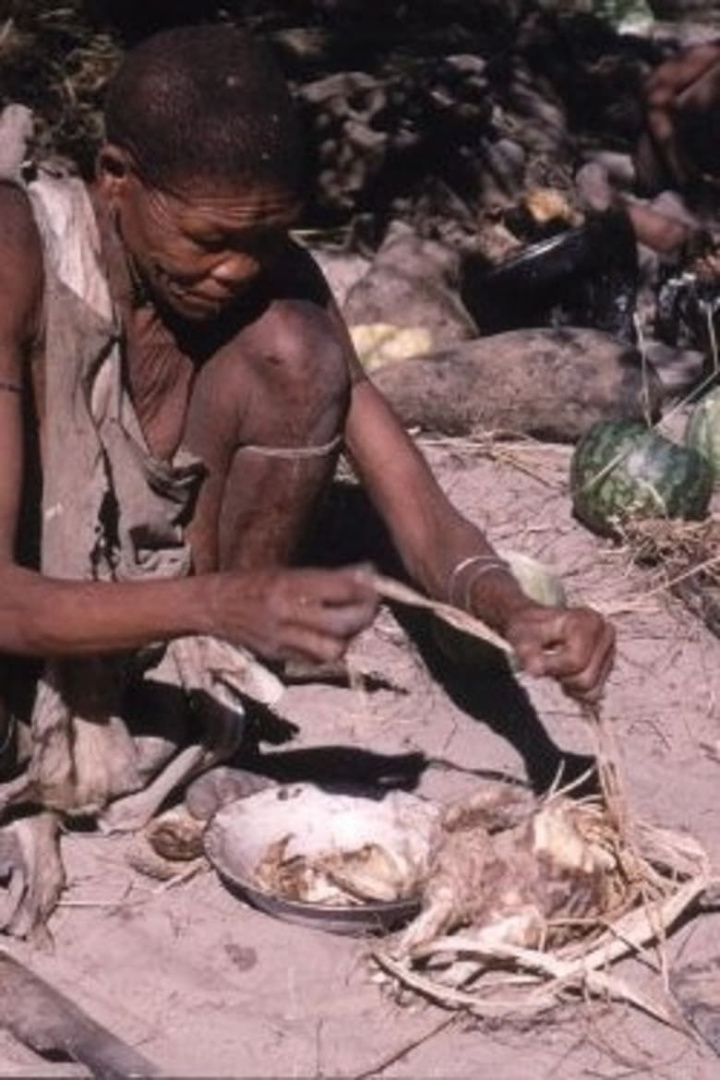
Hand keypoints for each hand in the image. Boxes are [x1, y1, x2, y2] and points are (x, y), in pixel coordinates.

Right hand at [210, 563, 377, 663]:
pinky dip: (326, 650)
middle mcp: (285, 612)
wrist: (211, 605)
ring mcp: (281, 638)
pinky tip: (326, 637)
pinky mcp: (276, 655)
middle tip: (369, 609)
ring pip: (331, 650)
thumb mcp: (288, 571)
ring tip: (347, 626)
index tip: (375, 590)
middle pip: (341, 624)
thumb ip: (329, 576)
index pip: (341, 590)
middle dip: (363, 618)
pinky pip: (313, 660)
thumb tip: (368, 573)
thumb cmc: (253, 582)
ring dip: (346, 639)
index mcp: (289, 584)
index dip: (365, 592)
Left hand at [503, 602, 615, 703]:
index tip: (538, 660)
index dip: (553, 667)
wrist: (535, 626)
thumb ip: (527, 652)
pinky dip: (576, 689)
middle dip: (561, 676)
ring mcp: (609, 650)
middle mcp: (605, 633)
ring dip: (568, 684)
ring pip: (591, 689)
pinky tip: (566, 673)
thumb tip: (536, 670)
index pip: (576, 661)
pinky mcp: (608, 666)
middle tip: (548, 662)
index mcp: (587, 620)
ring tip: (557, 666)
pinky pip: (593, 693)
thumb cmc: (530, 629)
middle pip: (586, 678)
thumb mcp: (521, 637)